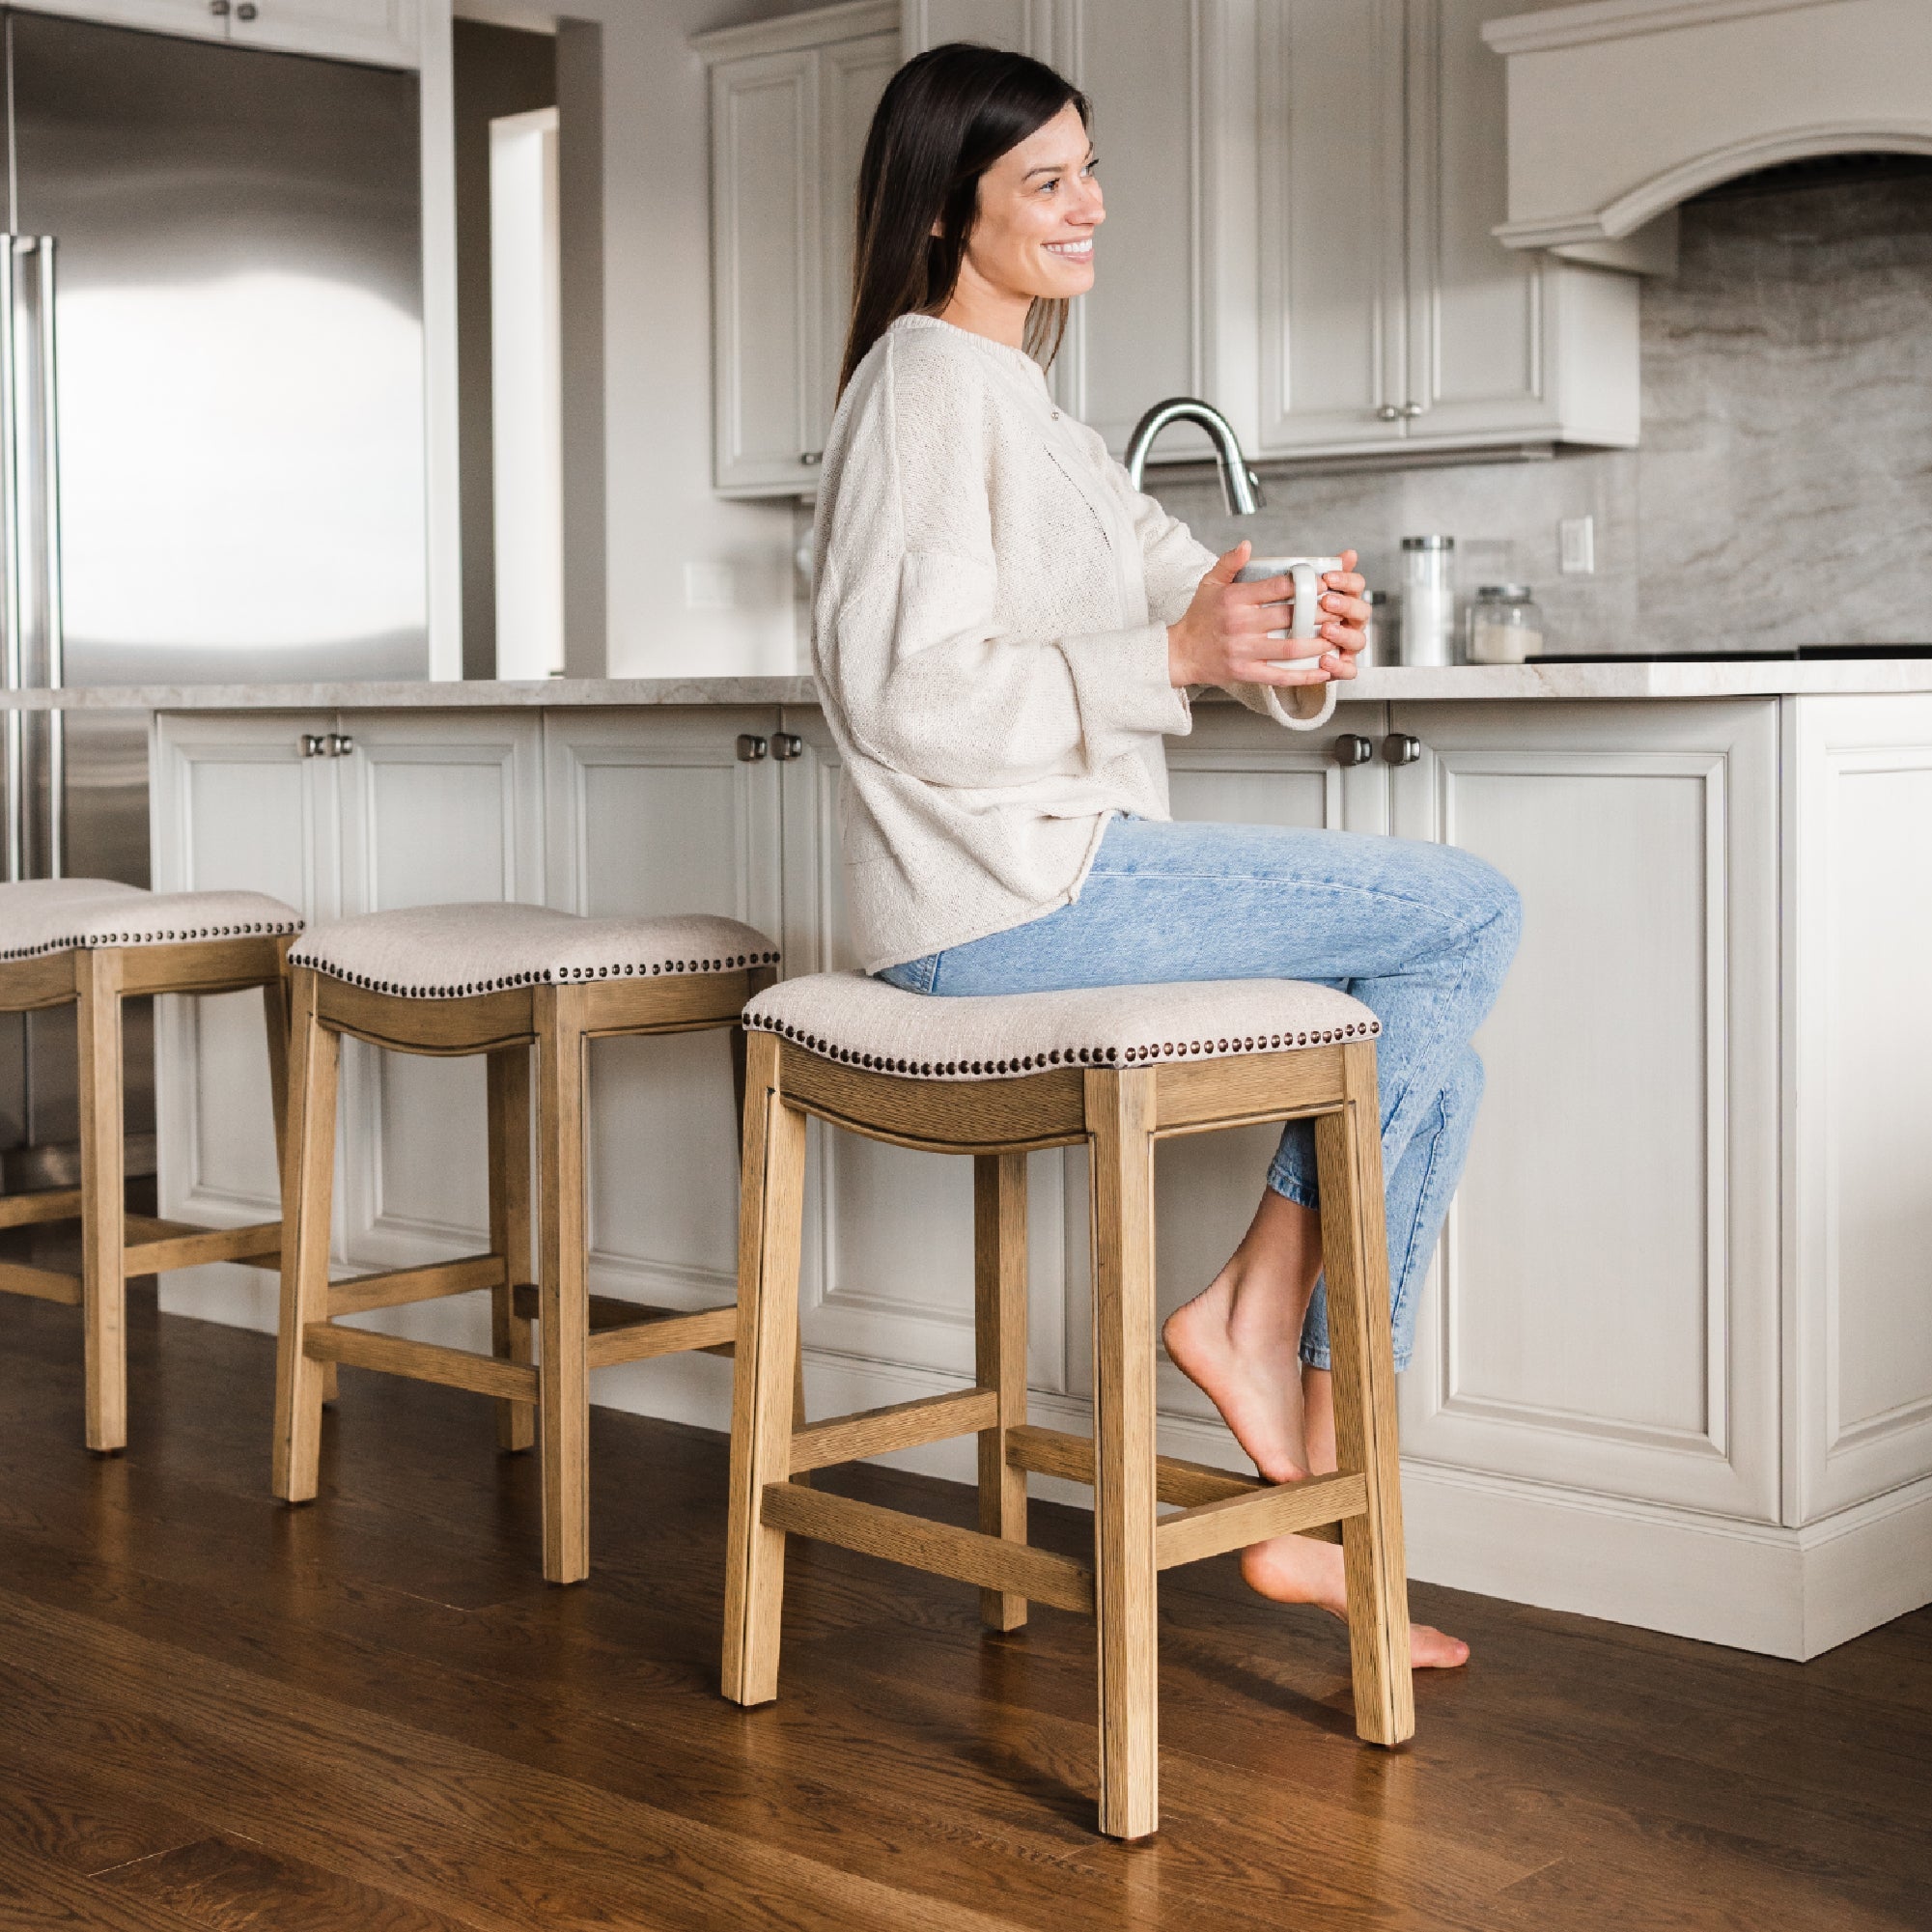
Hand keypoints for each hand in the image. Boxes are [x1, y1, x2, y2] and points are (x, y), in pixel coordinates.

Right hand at [1167, 544, 1371, 688]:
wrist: (1181, 653)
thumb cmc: (1199, 617)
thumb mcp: (1209, 584)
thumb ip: (1229, 563)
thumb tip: (1248, 544)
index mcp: (1235, 599)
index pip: (1276, 588)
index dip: (1304, 584)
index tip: (1324, 583)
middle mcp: (1241, 625)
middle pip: (1289, 617)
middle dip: (1319, 613)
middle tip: (1338, 610)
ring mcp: (1244, 651)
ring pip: (1290, 647)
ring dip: (1318, 643)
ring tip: (1336, 637)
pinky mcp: (1246, 672)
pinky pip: (1280, 675)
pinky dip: (1305, 675)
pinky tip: (1323, 670)